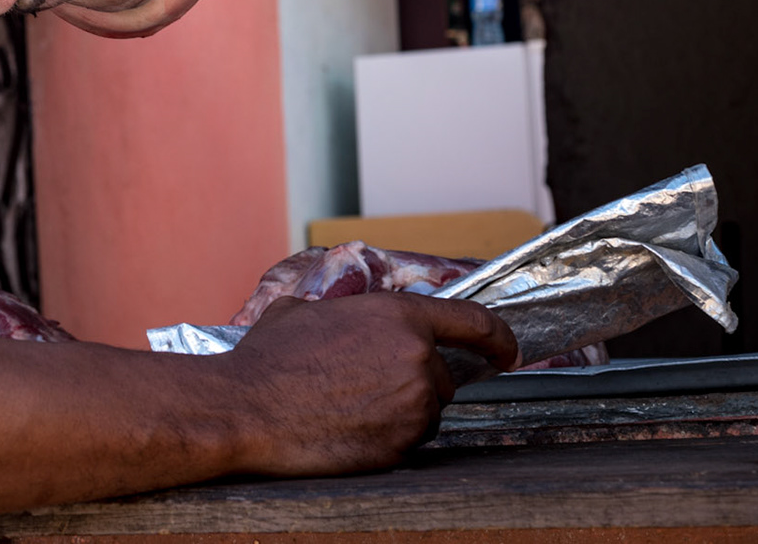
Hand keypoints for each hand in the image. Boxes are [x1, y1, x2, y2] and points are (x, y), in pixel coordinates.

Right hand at [219, 293, 518, 475]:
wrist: (248, 409)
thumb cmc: (268, 358)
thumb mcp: (304, 311)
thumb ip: (346, 314)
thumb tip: (346, 321)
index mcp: (397, 316)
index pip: (473, 321)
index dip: (498, 337)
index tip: (508, 351)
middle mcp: (416, 359)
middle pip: (440, 376)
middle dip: (411, 380)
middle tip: (364, 384)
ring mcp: (412, 406)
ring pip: (424, 410)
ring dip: (399, 409)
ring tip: (347, 406)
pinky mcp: (401, 446)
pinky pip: (408, 440)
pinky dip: (386, 435)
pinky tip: (346, 428)